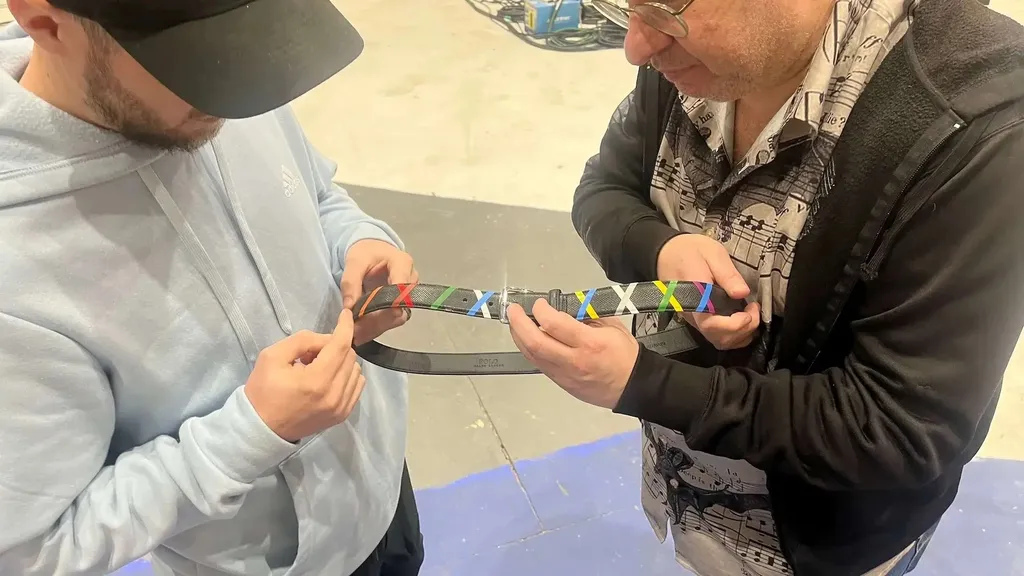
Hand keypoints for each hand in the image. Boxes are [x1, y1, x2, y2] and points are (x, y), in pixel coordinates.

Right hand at [244, 309, 364, 441]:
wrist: (261, 429)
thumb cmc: (263, 391)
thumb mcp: (273, 356)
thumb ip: (303, 340)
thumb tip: (326, 339)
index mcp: (317, 380)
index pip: (341, 345)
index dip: (345, 326)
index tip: (345, 313)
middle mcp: (335, 395)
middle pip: (350, 356)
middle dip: (334, 346)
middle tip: (311, 352)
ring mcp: (341, 407)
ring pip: (356, 370)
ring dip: (341, 361)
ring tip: (318, 367)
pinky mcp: (342, 415)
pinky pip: (356, 386)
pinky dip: (347, 376)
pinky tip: (328, 378)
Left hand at [341, 239, 417, 344]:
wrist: (372, 253)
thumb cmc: (366, 253)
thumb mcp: (355, 261)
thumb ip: (351, 282)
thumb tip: (349, 307)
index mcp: (402, 263)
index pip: (401, 286)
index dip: (387, 303)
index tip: (367, 314)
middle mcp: (410, 280)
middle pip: (400, 306)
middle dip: (378, 319)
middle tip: (356, 329)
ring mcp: (408, 295)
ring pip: (397, 317)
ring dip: (376, 326)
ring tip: (356, 332)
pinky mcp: (401, 306)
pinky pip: (391, 321)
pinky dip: (376, 327)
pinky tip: (361, 332)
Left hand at [507, 299, 637, 408]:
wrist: (634, 386)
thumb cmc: (625, 355)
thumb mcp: (611, 326)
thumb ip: (586, 316)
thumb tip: (564, 309)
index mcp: (589, 343)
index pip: (555, 325)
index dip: (541, 310)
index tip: (540, 304)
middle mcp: (574, 360)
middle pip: (536, 342)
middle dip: (519, 324)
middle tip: (514, 310)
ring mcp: (566, 375)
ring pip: (533, 356)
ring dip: (519, 337)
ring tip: (516, 323)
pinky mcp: (562, 383)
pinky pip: (539, 365)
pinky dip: (529, 350)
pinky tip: (527, 340)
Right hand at [657, 234, 760, 349]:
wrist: (667, 254)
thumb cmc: (688, 251)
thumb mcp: (712, 253)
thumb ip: (727, 273)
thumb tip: (742, 292)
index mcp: (695, 298)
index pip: (711, 324)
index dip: (735, 324)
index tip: (750, 308)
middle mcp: (693, 315)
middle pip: (718, 339)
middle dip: (744, 329)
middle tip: (754, 309)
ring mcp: (696, 321)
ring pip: (720, 342)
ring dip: (742, 334)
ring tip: (751, 314)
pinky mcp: (700, 321)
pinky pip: (718, 338)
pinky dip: (736, 336)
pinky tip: (744, 320)